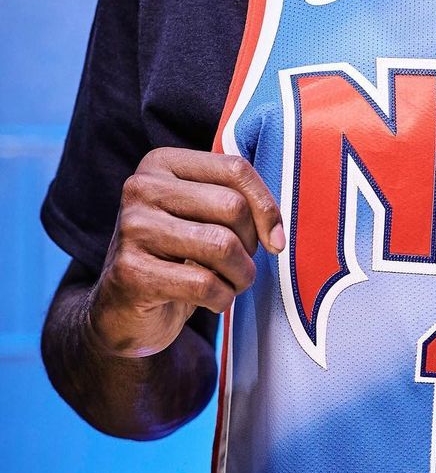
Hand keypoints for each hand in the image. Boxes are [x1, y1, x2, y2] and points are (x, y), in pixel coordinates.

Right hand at [88, 148, 284, 358]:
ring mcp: (132, 228)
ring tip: (233, 283)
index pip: (235, 168)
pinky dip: (223, 298)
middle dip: (252, 244)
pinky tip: (214, 300)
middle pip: (232, 206)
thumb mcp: (203, 216)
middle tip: (243, 264)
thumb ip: (237, 201)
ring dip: (242, 274)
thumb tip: (276, 231)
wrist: (122, 310)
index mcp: (162, 163)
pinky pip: (204, 284)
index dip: (266, 206)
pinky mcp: (130, 272)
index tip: (275, 238)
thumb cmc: (176, 256)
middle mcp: (141, 188)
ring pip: (222, 245)